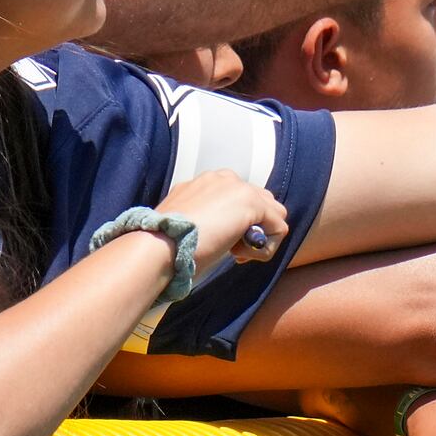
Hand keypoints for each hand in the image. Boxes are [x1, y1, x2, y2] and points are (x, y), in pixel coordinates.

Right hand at [157, 170, 290, 277]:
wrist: (157, 245)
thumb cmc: (166, 244)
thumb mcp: (188, 224)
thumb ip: (208, 218)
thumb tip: (227, 233)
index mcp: (206, 182)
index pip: (241, 198)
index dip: (238, 225)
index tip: (222, 244)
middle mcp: (224, 179)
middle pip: (263, 202)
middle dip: (253, 230)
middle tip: (233, 251)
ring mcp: (239, 188)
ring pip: (275, 215)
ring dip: (260, 239)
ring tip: (236, 253)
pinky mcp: (252, 203)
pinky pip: (278, 229)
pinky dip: (264, 249)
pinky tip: (238, 256)